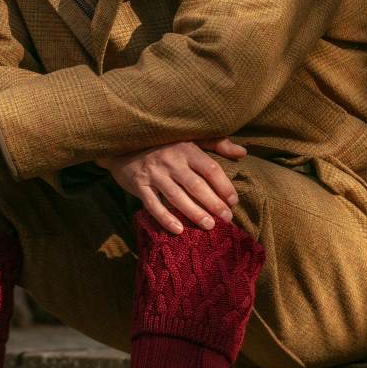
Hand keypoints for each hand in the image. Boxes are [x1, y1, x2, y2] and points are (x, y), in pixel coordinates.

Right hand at [96, 137, 246, 234]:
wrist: (124, 143)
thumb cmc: (163, 143)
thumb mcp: (190, 138)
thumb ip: (217, 144)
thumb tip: (243, 152)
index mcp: (187, 149)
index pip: (210, 169)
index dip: (224, 186)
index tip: (233, 201)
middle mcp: (171, 161)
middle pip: (196, 186)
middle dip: (214, 204)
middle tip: (227, 219)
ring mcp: (154, 174)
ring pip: (177, 197)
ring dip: (194, 213)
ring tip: (209, 226)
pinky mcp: (139, 185)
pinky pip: (153, 205)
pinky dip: (165, 218)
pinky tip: (178, 230)